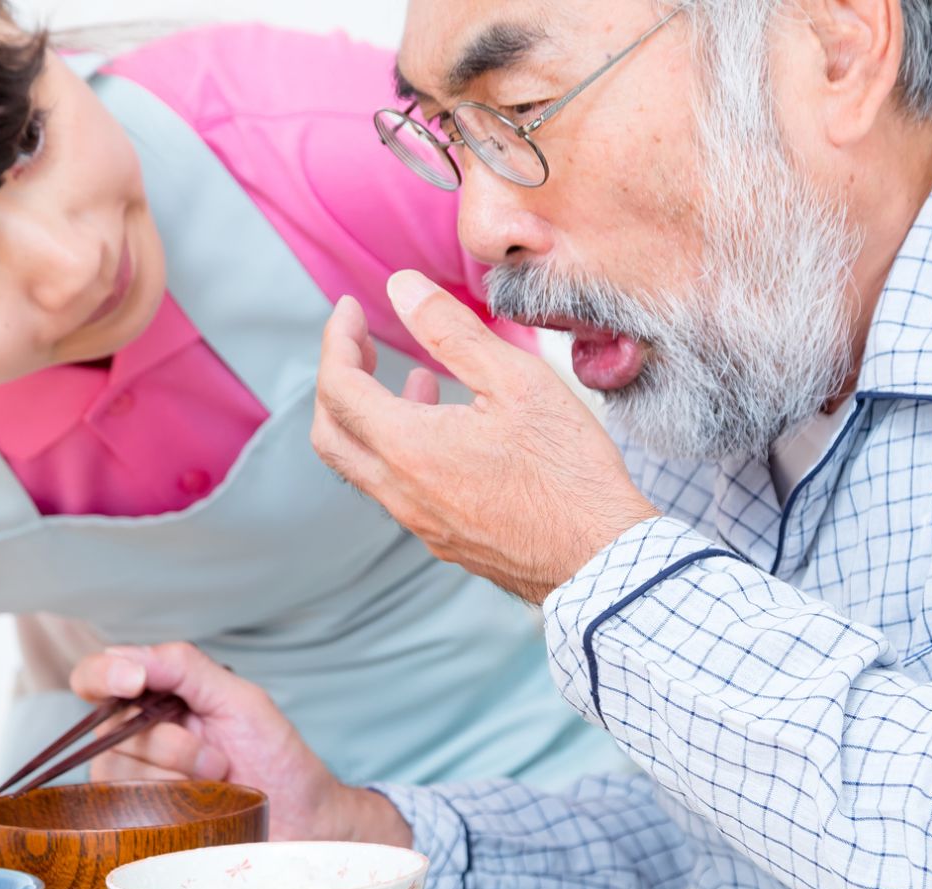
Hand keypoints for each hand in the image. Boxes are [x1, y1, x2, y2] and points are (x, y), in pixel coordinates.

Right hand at [69, 642, 411, 846]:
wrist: (304, 822)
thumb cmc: (276, 758)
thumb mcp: (239, 699)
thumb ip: (185, 667)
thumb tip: (127, 658)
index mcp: (155, 699)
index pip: (95, 677)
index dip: (102, 675)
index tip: (135, 682)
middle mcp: (134, 739)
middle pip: (109, 731)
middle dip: (170, 744)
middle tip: (219, 758)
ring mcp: (132, 783)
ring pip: (116, 773)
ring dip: (176, 780)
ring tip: (217, 785)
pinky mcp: (137, 826)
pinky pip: (125, 812)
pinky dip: (169, 808)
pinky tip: (200, 812)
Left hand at [312, 272, 659, 602]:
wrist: (601, 557)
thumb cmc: (569, 472)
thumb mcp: (516, 382)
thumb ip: (451, 331)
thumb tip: (401, 289)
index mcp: (409, 449)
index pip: (338, 388)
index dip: (337, 340)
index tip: (350, 310)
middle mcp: (401, 493)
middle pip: (330, 435)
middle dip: (336, 382)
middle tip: (362, 345)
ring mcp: (421, 523)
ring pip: (364, 467)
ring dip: (372, 418)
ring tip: (417, 381)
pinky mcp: (446, 540)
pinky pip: (398, 491)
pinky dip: (400, 450)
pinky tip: (448, 432)